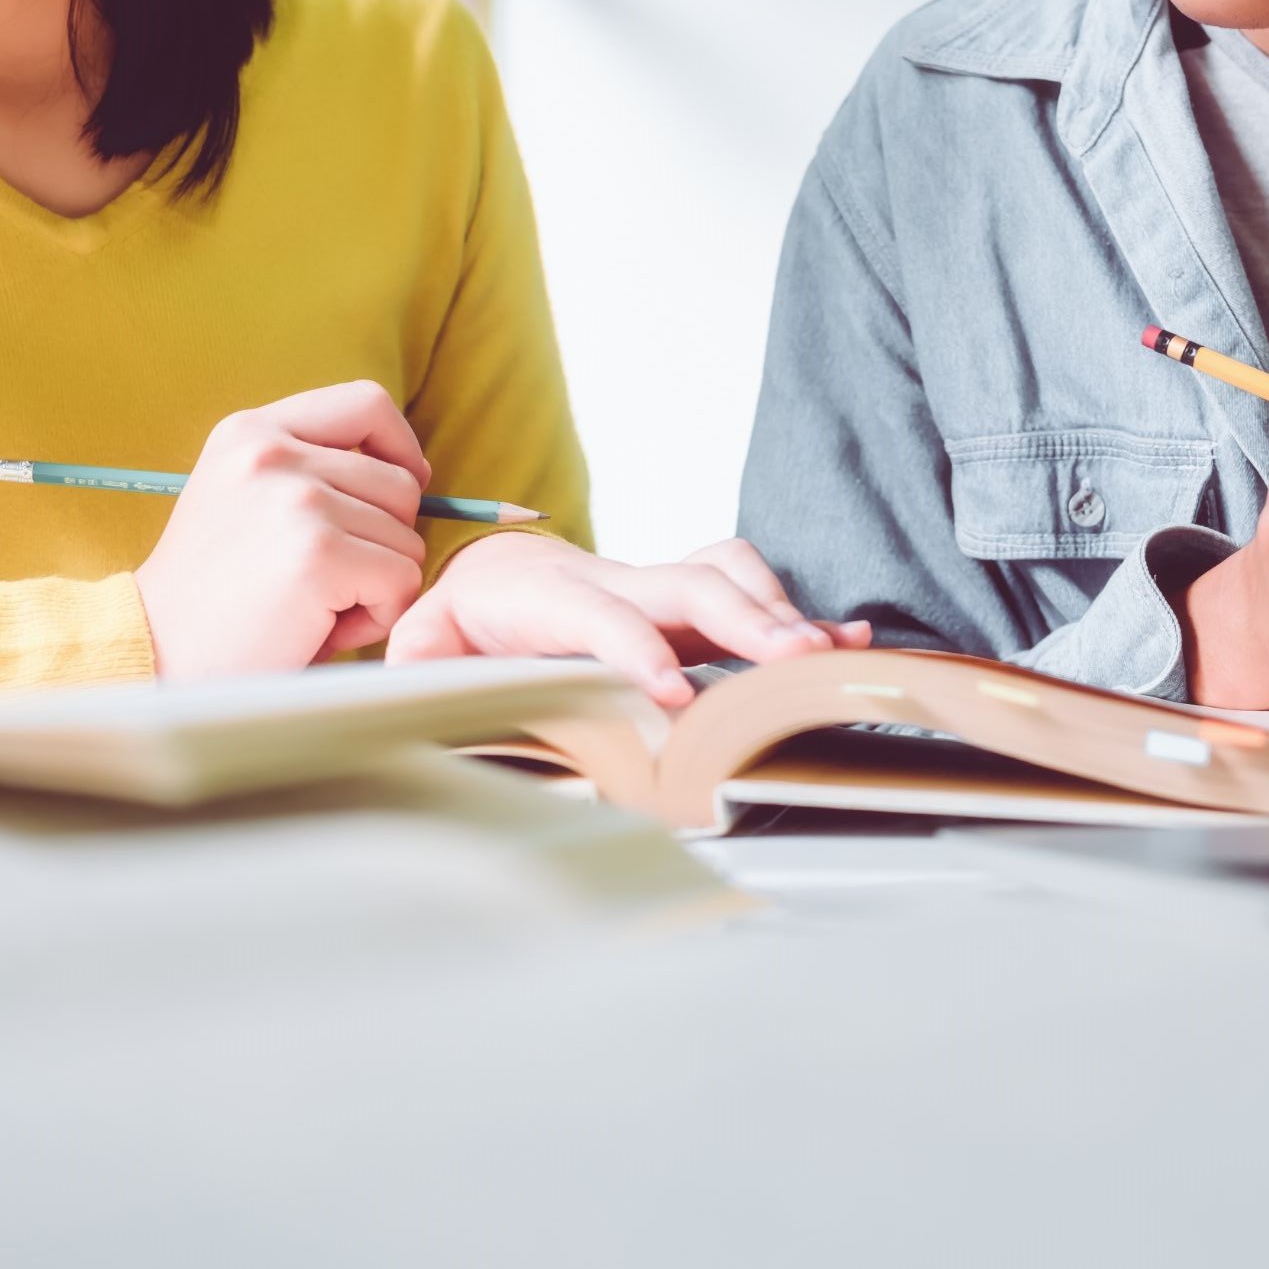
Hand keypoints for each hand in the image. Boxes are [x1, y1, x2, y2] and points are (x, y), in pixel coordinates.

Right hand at [134, 380, 431, 677]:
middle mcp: (271, 451)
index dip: (401, 447)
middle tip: (325, 582)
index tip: (400, 492)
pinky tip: (321, 627)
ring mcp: (297, 499)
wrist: (156, 658)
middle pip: (401, 483)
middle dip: (384, 541)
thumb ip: (311, 470)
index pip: (367, 403)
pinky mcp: (319, 553)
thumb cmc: (215, 596)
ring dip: (377, 584)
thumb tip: (414, 472)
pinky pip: (402, 581)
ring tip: (314, 606)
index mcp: (251, 430)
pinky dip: (377, 616)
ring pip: (408, 538)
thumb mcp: (246, 501)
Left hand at [386, 533, 871, 705]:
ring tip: (827, 654)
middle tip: (792, 663)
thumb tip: (427, 687)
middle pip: (687, 583)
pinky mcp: (680, 598)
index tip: (676, 696)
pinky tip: (846, 643)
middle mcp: (605, 577)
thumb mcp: (422, 652)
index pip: (601, 615)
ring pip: (724, 572)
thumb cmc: (454, 633)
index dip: (639, 650)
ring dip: (779, 613)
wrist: (482, 580)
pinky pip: (743, 586)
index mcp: (540, 594)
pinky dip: (795, 613)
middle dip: (744, 621)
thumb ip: (426, 668)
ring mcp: (649, 582)